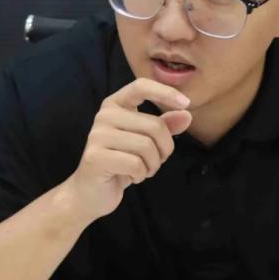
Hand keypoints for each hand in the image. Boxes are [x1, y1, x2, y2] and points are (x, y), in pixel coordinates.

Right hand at [65, 78, 192, 220]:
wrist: (92, 193)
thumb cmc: (121, 163)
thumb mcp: (146, 142)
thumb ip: (165, 126)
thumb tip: (186, 115)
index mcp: (115, 104)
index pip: (141, 86)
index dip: (165, 92)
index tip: (186, 103)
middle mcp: (104, 115)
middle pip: (154, 125)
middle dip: (164, 149)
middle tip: (156, 162)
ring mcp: (97, 135)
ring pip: (147, 146)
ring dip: (153, 165)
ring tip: (143, 170)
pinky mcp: (95, 156)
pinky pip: (135, 164)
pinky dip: (141, 175)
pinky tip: (133, 177)